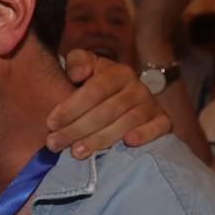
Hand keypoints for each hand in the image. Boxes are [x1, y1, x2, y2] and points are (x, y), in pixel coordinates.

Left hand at [47, 51, 171, 157]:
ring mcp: (151, 105)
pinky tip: (128, 143)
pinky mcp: (163, 121)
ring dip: (100, 139)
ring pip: (126, 123)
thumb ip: (77, 62)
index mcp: (118, 72)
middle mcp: (137, 87)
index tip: (50, 123)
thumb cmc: (98, 86)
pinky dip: (145, 134)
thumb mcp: (85, 66)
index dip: (71, 107)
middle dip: (77, 129)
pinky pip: (157, 128)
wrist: (127, 98)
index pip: (93, 91)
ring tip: (76, 152)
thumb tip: (78, 74)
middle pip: (106, 111)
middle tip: (55, 143)